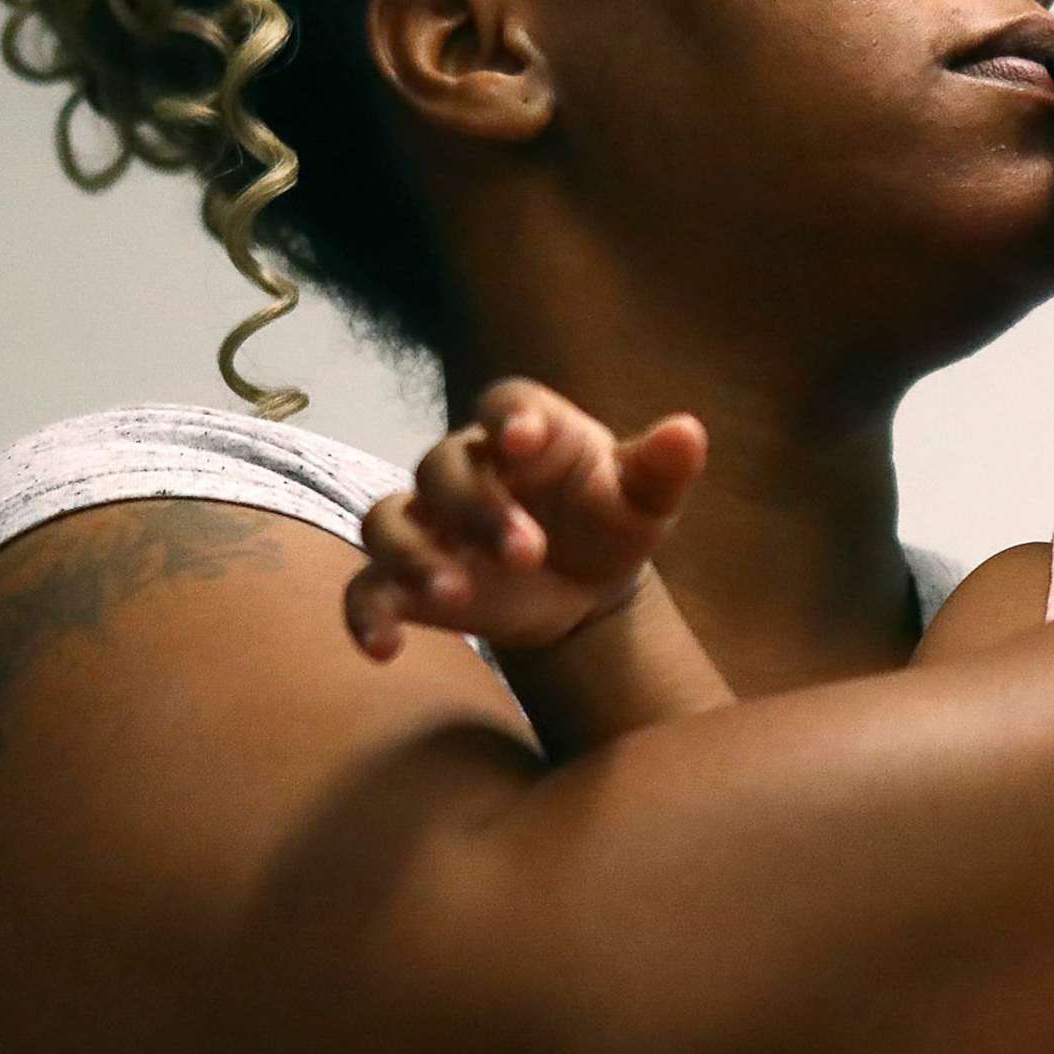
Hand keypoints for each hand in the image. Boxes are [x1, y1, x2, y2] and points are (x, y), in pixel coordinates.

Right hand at [345, 380, 707, 660]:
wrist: (585, 582)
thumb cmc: (610, 520)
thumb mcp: (644, 500)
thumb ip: (662, 468)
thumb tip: (688, 432)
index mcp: (526, 431)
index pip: (505, 404)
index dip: (509, 418)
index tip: (523, 440)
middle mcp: (466, 468)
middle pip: (443, 467)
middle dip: (478, 508)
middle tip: (527, 553)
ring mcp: (429, 523)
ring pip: (389, 521)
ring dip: (414, 555)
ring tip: (455, 594)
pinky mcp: (407, 579)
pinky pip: (364, 589)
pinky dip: (366, 615)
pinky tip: (385, 649)